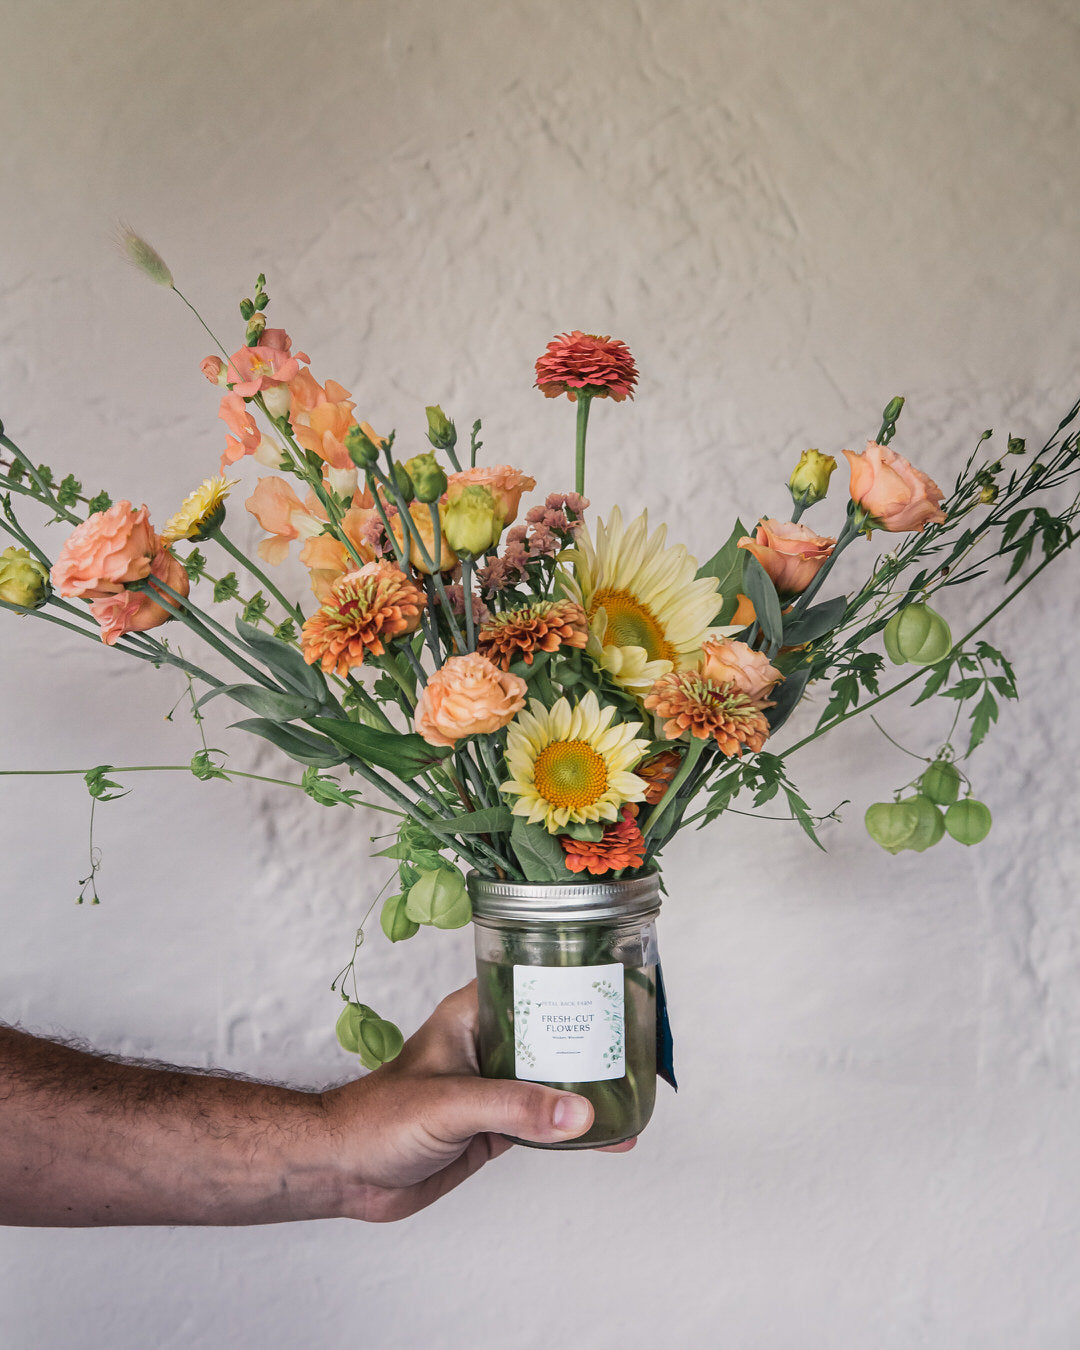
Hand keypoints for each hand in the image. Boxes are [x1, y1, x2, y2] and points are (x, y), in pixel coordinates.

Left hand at [318, 981, 636, 1220]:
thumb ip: (516, 1108)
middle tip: (639, 1042)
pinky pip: (544, 1122)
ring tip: (637, 1088)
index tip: (614, 987)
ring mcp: (492, 1087)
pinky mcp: (494, 1126)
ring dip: (589, 1086)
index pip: (530, 982)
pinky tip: (608, 1137)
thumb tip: (581, 1112)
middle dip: (592, 1037)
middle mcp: (487, 1044)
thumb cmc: (378, 1120)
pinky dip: (576, 1129)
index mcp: (472, 1015)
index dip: (571, 980)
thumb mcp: (452, 1105)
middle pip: (551, 1032)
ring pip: (552, 1078)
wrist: (344, 1174)